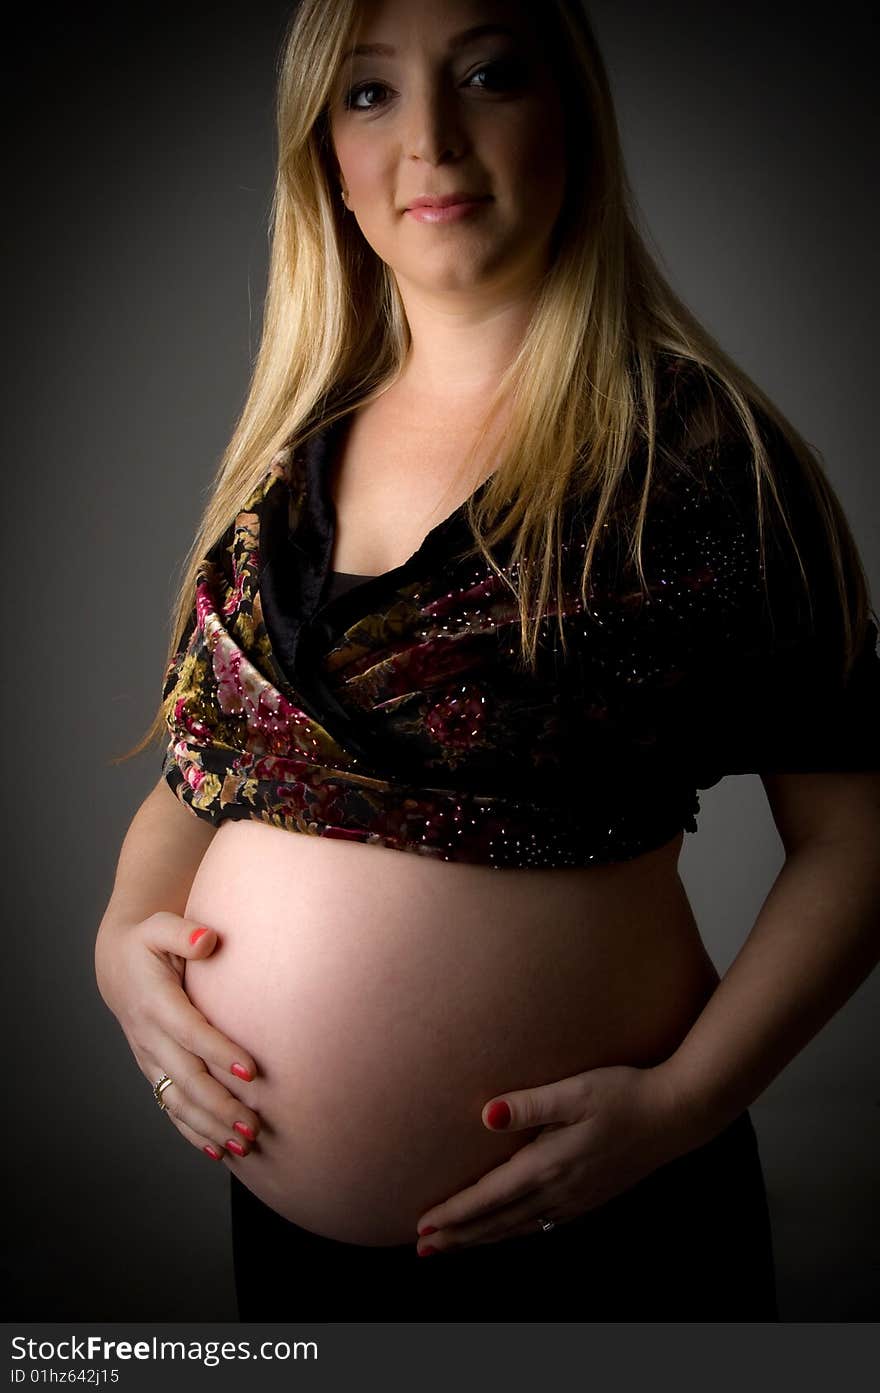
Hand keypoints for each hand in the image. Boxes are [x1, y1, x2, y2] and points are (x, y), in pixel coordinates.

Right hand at [95, 911, 261, 1162]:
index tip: (251, 1071)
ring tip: (243, 1146)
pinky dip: (193, 1131)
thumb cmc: (148, 943)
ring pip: (179, 1101)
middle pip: (187, 1078)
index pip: (191, 1032)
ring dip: (210, 1126)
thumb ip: (182, 932)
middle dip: (220, 1105)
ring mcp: (150, 1058)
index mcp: (155, 1002)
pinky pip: (172, 1107)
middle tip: (253, 1126)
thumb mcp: (159, 926)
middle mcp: (150, 1037)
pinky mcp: (154, 1070)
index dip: (219, 1053)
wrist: (116, 965)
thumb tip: (207, 939)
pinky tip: (218, 1150)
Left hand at [414, 1063, 689, 1252]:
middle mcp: (559, 1190)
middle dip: (459, 1236)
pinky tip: (508, 1231)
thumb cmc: (624, 1093)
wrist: (677, 1114)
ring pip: (518, 1227)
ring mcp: (577, 1198)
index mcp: (548, 1164)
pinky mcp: (591, 1196)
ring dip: (483, 1237)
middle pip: (498, 1221)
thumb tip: (486, 1115)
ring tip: (454, 1245)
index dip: (454, 1214)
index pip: (488, 1198)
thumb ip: (530, 1104)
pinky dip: (515, 1232)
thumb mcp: (575, 1091)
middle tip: (423, 1248)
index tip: (422, 1227)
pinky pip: (542, 1224)